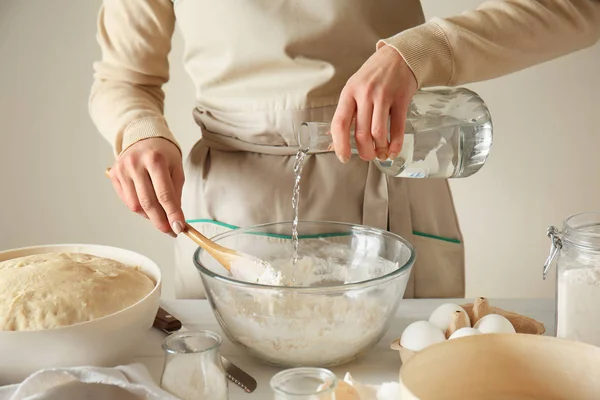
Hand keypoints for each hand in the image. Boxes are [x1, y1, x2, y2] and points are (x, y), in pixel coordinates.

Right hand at [107, 138, 184, 236]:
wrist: (143, 136)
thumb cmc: (163, 154)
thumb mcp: (176, 169)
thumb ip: (176, 193)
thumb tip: (175, 218)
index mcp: (155, 160)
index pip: (165, 194)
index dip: (172, 214)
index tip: (178, 228)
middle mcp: (136, 164)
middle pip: (148, 203)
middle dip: (160, 221)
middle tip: (170, 231)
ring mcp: (122, 169)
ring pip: (135, 205)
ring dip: (149, 216)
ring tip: (160, 215)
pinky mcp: (114, 175)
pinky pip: (127, 200)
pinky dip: (139, 208)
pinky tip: (147, 206)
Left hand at [331, 44, 417, 162]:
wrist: (399, 54)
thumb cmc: (373, 74)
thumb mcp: (354, 87)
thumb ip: (346, 112)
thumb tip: (333, 139)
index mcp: (349, 92)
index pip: (340, 123)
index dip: (340, 144)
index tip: (343, 157)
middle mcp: (365, 94)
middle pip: (361, 133)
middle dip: (364, 152)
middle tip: (367, 156)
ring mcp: (384, 96)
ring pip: (378, 133)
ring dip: (379, 149)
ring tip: (380, 154)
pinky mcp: (401, 99)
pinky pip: (398, 127)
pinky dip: (395, 144)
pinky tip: (392, 151)